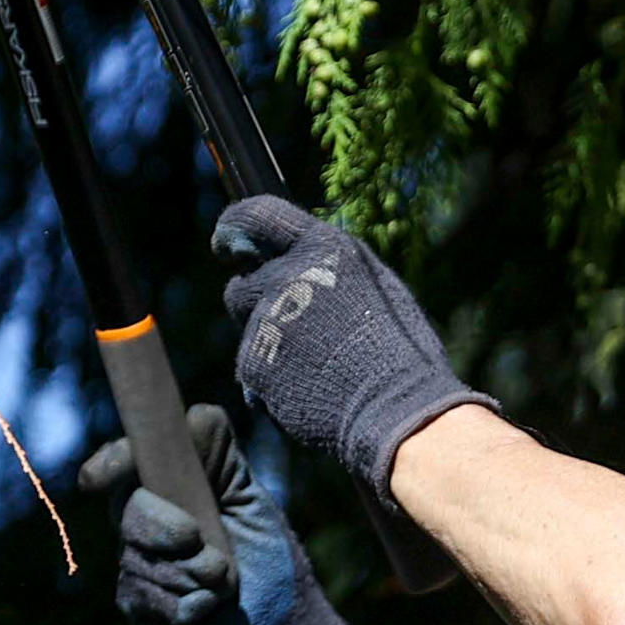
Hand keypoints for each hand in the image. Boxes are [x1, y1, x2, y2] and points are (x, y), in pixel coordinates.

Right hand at [75, 406, 372, 624]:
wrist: (282, 619)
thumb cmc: (267, 550)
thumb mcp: (249, 493)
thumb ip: (219, 452)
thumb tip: (194, 413)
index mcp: (161, 486)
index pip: (121, 466)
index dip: (109, 466)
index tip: (103, 478)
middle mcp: (139, 522)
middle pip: (129, 513)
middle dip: (168, 531)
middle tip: (205, 548)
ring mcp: (134, 563)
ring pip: (141, 560)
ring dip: (192, 574)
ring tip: (224, 583)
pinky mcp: (137, 606)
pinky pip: (149, 600)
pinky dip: (189, 606)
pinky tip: (208, 609)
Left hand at [209, 196, 494, 497]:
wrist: (395, 409)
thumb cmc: (399, 352)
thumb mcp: (375, 288)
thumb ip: (328, 270)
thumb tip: (298, 263)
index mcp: (325, 248)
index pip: (256, 215)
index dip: (234, 225)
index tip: (225, 241)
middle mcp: (289, 276)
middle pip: (242, 284)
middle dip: (253, 302)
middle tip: (287, 327)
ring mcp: (267, 319)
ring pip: (248, 328)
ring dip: (269, 344)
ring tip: (317, 366)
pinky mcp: (253, 361)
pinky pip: (252, 368)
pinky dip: (272, 380)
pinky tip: (310, 389)